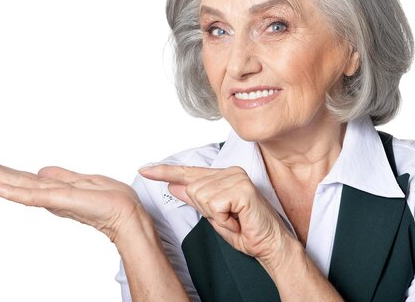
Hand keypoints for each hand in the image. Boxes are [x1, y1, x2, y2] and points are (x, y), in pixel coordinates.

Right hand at [0, 158, 143, 244]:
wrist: (127, 214)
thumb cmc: (110, 200)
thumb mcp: (83, 181)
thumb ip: (61, 178)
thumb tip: (41, 171)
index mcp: (54, 188)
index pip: (23, 178)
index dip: (3, 172)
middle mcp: (50, 194)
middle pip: (15, 180)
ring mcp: (54, 198)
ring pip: (18, 185)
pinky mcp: (61, 201)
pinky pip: (34, 196)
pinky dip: (14, 193)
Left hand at [139, 164, 291, 263]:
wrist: (269, 244)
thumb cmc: (246, 231)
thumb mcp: (213, 216)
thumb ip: (195, 199)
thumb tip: (174, 185)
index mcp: (223, 176)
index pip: (189, 172)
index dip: (165, 172)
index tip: (145, 170)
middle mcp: (230, 172)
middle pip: (192, 189)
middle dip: (205, 210)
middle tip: (228, 218)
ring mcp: (237, 178)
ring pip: (201, 197)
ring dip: (216, 216)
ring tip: (234, 219)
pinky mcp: (242, 189)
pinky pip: (214, 205)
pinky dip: (224, 219)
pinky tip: (238, 219)